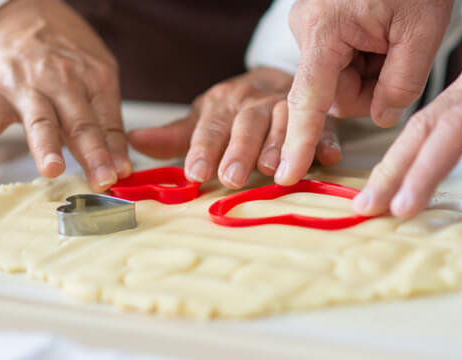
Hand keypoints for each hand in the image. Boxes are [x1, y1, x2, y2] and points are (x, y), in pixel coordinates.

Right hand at [0, 0, 129, 191]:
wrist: (21, 13)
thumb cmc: (64, 51)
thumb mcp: (97, 73)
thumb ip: (107, 117)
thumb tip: (119, 162)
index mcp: (95, 80)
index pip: (108, 123)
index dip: (115, 152)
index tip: (122, 175)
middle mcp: (65, 83)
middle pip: (81, 125)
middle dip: (93, 154)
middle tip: (102, 180)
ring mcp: (30, 87)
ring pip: (41, 121)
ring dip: (46, 146)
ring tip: (51, 169)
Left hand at [129, 67, 341, 188]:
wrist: (280, 81)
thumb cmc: (237, 110)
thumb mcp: (204, 118)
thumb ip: (174, 137)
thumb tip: (134, 142)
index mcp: (224, 104)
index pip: (211, 128)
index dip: (203, 150)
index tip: (195, 173)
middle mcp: (256, 104)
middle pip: (248, 125)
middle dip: (240, 151)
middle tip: (232, 176)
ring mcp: (289, 109)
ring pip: (286, 124)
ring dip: (281, 147)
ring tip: (274, 171)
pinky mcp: (321, 119)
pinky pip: (327, 128)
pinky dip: (327, 141)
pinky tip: (327, 157)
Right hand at [275, 0, 454, 185]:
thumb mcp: (422, 31)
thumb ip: (401, 85)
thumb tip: (384, 118)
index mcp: (324, 29)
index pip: (309, 99)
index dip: (300, 140)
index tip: (286, 174)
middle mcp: (306, 26)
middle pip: (333, 93)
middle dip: (371, 89)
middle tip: (400, 55)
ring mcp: (310, 24)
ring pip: (339, 81)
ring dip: (372, 74)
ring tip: (393, 38)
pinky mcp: (320, 23)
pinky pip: (341, 62)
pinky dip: (368, 59)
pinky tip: (383, 36)